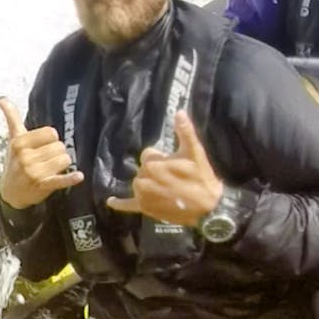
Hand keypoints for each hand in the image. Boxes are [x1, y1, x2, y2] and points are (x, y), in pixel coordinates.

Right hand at [0, 97, 82, 209]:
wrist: (10, 192)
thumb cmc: (15, 161)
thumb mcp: (14, 139)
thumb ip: (12, 118)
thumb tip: (2, 98)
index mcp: (20, 143)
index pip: (51, 133)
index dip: (51, 139)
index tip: (43, 145)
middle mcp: (26, 157)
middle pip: (60, 146)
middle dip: (57, 152)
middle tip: (45, 159)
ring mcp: (34, 172)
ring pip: (66, 159)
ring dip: (62, 164)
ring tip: (50, 169)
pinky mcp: (43, 185)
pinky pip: (60, 179)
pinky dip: (70, 178)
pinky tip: (78, 176)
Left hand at [107, 111, 223, 225]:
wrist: (207, 207)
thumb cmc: (201, 177)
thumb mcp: (196, 152)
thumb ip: (185, 131)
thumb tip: (179, 111)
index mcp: (153, 163)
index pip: (148, 154)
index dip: (163, 157)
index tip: (176, 164)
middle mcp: (143, 179)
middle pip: (144, 168)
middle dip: (156, 170)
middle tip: (174, 176)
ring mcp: (142, 194)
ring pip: (139, 182)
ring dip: (148, 182)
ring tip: (166, 187)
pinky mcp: (144, 208)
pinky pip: (128, 204)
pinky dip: (119, 203)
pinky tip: (111, 201)